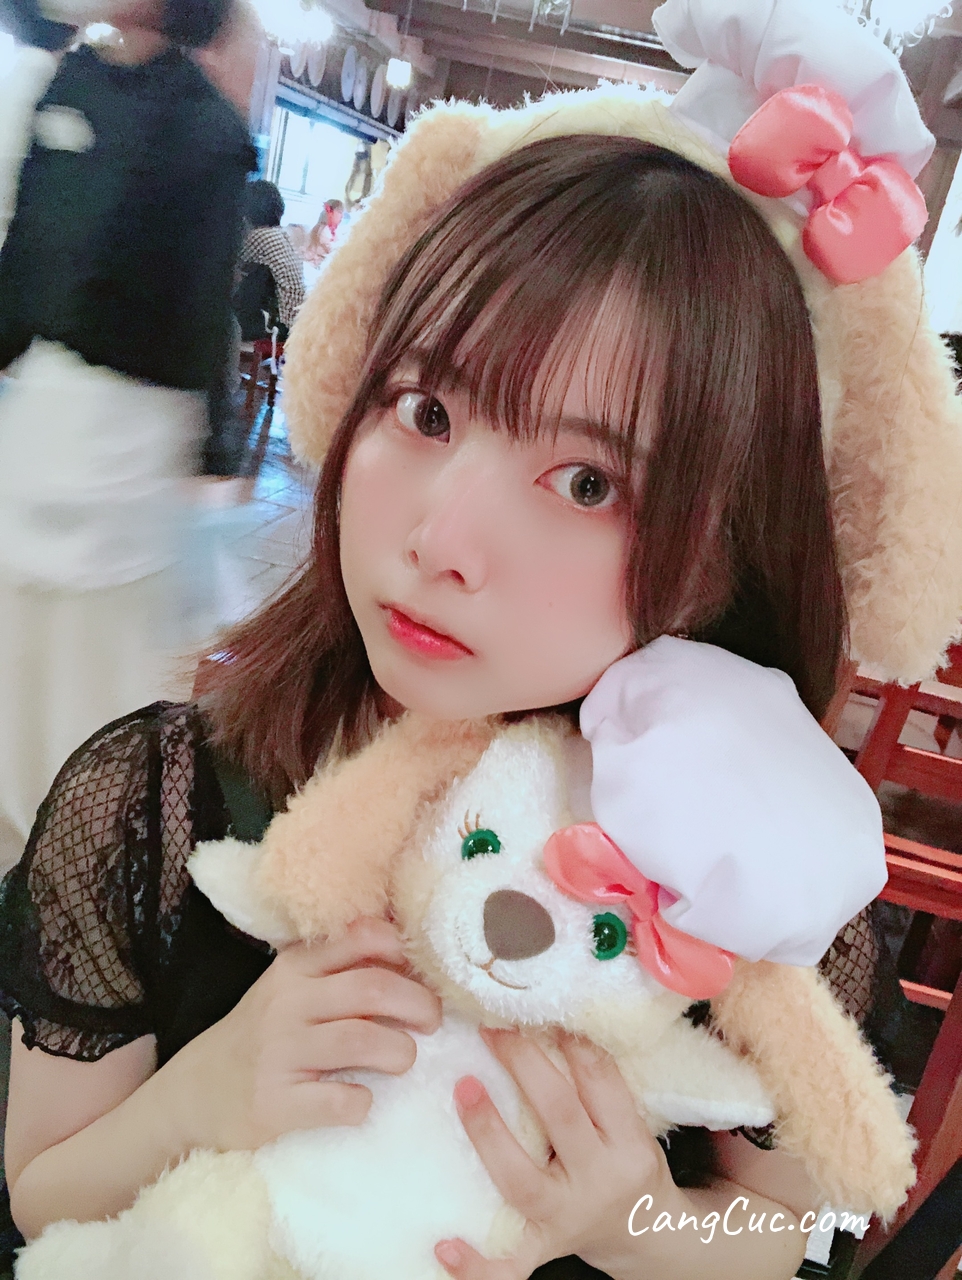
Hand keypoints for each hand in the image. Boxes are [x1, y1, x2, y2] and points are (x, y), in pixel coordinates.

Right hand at [170, 917, 441, 1151]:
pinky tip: (362, 1101)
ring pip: (362, 1038)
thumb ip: (341, 971)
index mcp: (295, 967)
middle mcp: (287, 1002)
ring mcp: (279, 1052)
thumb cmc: (262, 1037)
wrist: (193, 1095)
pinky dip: (363, 1102)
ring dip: (399, 1051)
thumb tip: (413, 960)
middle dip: (419, 1003)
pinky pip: (338, 1100)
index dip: (405, 953)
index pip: (363, 938)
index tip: (423, 975)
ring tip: (402, 1059)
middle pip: (373, 987)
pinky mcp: (275, 1103)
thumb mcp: (292, 990)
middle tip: (432, 1021)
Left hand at [435, 1027, 680, 1279]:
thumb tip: (555, 1015)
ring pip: (524, 1180)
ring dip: (490, 1132)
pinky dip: (476, 1265)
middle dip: (526, 1066)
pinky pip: (508, 1265)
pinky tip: (444, 1245)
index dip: (570, 1041)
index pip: (601, 1082)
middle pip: (562, 1116)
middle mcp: (600, 1181)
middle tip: (493, 1029)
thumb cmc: (623, 1161)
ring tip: (463, 1087)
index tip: (539, 1010)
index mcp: (630, 1145)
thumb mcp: (630, 1123)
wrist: (643, 1232)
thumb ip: (599, 1083)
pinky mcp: (539, 1247)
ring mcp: (566, 1218)